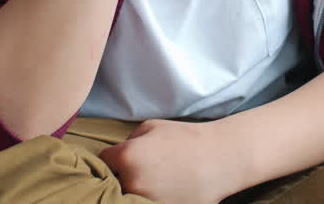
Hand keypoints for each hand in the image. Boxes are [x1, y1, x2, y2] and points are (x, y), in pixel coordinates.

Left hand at [98, 119, 241, 203]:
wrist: (220, 159)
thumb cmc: (186, 138)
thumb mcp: (152, 127)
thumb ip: (129, 139)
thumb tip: (118, 153)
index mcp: (127, 156)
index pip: (103, 161)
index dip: (113, 158)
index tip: (124, 157)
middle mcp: (132, 182)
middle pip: (113, 183)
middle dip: (123, 175)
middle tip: (144, 168)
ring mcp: (145, 201)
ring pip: (128, 197)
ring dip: (137, 189)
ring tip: (157, 179)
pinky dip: (152, 197)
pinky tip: (166, 189)